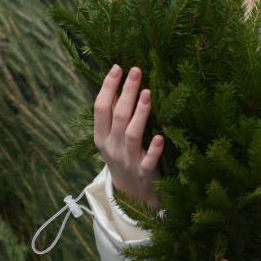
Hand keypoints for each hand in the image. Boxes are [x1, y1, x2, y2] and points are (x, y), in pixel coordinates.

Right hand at [94, 65, 163, 207]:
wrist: (131, 193)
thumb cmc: (122, 156)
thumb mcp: (111, 137)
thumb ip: (113, 113)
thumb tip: (116, 81)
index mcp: (101, 137)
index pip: (100, 108)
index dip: (108, 88)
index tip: (118, 68)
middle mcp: (112, 147)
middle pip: (118, 116)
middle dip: (126, 92)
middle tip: (136, 71)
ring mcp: (128, 160)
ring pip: (132, 134)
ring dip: (140, 113)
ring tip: (147, 93)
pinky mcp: (145, 172)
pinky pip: (149, 160)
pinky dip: (154, 149)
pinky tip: (160, 136)